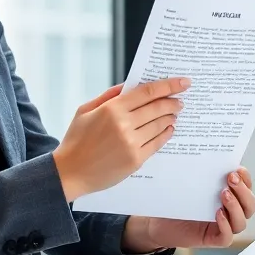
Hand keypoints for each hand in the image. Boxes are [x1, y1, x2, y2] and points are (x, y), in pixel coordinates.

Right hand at [53, 78, 188, 200]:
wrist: (70, 172)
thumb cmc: (76, 140)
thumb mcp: (86, 110)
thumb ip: (108, 95)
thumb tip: (130, 85)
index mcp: (112, 108)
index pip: (148, 92)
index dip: (169, 85)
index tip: (183, 82)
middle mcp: (124, 124)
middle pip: (158, 108)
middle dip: (173, 102)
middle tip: (180, 100)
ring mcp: (131, 143)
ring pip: (160, 125)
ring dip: (170, 117)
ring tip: (174, 113)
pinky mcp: (135, 160)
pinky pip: (157, 143)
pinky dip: (166, 134)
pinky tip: (168, 129)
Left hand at [122, 167, 254, 252]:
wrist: (158, 220)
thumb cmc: (177, 198)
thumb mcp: (191, 181)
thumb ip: (202, 171)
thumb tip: (209, 151)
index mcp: (229, 194)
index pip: (247, 187)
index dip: (246, 179)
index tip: (238, 168)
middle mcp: (230, 211)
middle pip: (250, 205)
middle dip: (243, 191)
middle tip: (231, 178)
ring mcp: (223, 226)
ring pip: (241, 222)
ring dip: (235, 207)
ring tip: (223, 194)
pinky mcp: (212, 239)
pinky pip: (227, 237)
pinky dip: (225, 226)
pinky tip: (218, 214)